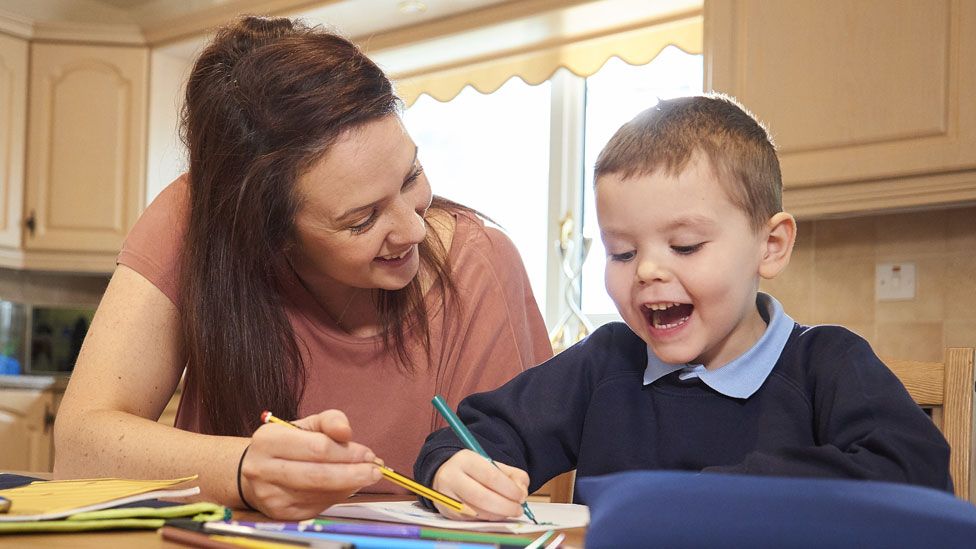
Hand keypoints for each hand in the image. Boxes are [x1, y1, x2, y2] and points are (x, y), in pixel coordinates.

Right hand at [239, 409, 380, 518]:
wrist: (256, 471)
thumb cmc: (287, 444)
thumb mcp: (306, 424)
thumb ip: (330, 420)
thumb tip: (346, 432)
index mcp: (269, 440)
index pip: (317, 448)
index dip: (348, 452)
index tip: (368, 454)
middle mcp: (263, 469)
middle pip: (319, 475)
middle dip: (354, 474)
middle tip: (375, 471)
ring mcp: (270, 495)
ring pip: (321, 493)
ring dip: (349, 486)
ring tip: (364, 476)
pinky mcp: (280, 513)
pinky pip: (318, 506)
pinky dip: (337, 496)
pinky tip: (345, 487)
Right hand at [432, 449, 528, 520]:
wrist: (445, 475)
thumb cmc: (474, 471)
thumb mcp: (492, 464)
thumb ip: (513, 475)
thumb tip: (522, 492)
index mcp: (465, 460)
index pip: (491, 476)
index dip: (509, 489)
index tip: (521, 496)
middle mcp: (451, 477)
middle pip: (482, 497)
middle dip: (505, 506)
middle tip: (518, 509)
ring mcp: (447, 496)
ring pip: (477, 512)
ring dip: (498, 515)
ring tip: (509, 511)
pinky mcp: (447, 512)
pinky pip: (471, 520)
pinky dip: (488, 519)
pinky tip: (496, 514)